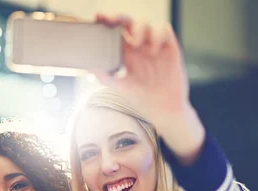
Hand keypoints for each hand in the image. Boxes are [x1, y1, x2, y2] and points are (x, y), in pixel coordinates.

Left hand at [93, 14, 204, 164]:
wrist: (162, 106)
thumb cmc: (139, 95)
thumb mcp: (117, 84)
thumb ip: (103, 73)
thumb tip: (88, 65)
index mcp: (123, 51)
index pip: (113, 30)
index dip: (106, 21)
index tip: (98, 18)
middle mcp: (137, 45)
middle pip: (127, 22)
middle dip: (119, 18)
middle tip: (113, 21)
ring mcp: (153, 44)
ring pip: (145, 23)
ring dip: (139, 29)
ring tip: (137, 44)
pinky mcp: (169, 47)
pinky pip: (163, 30)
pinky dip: (157, 35)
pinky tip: (153, 50)